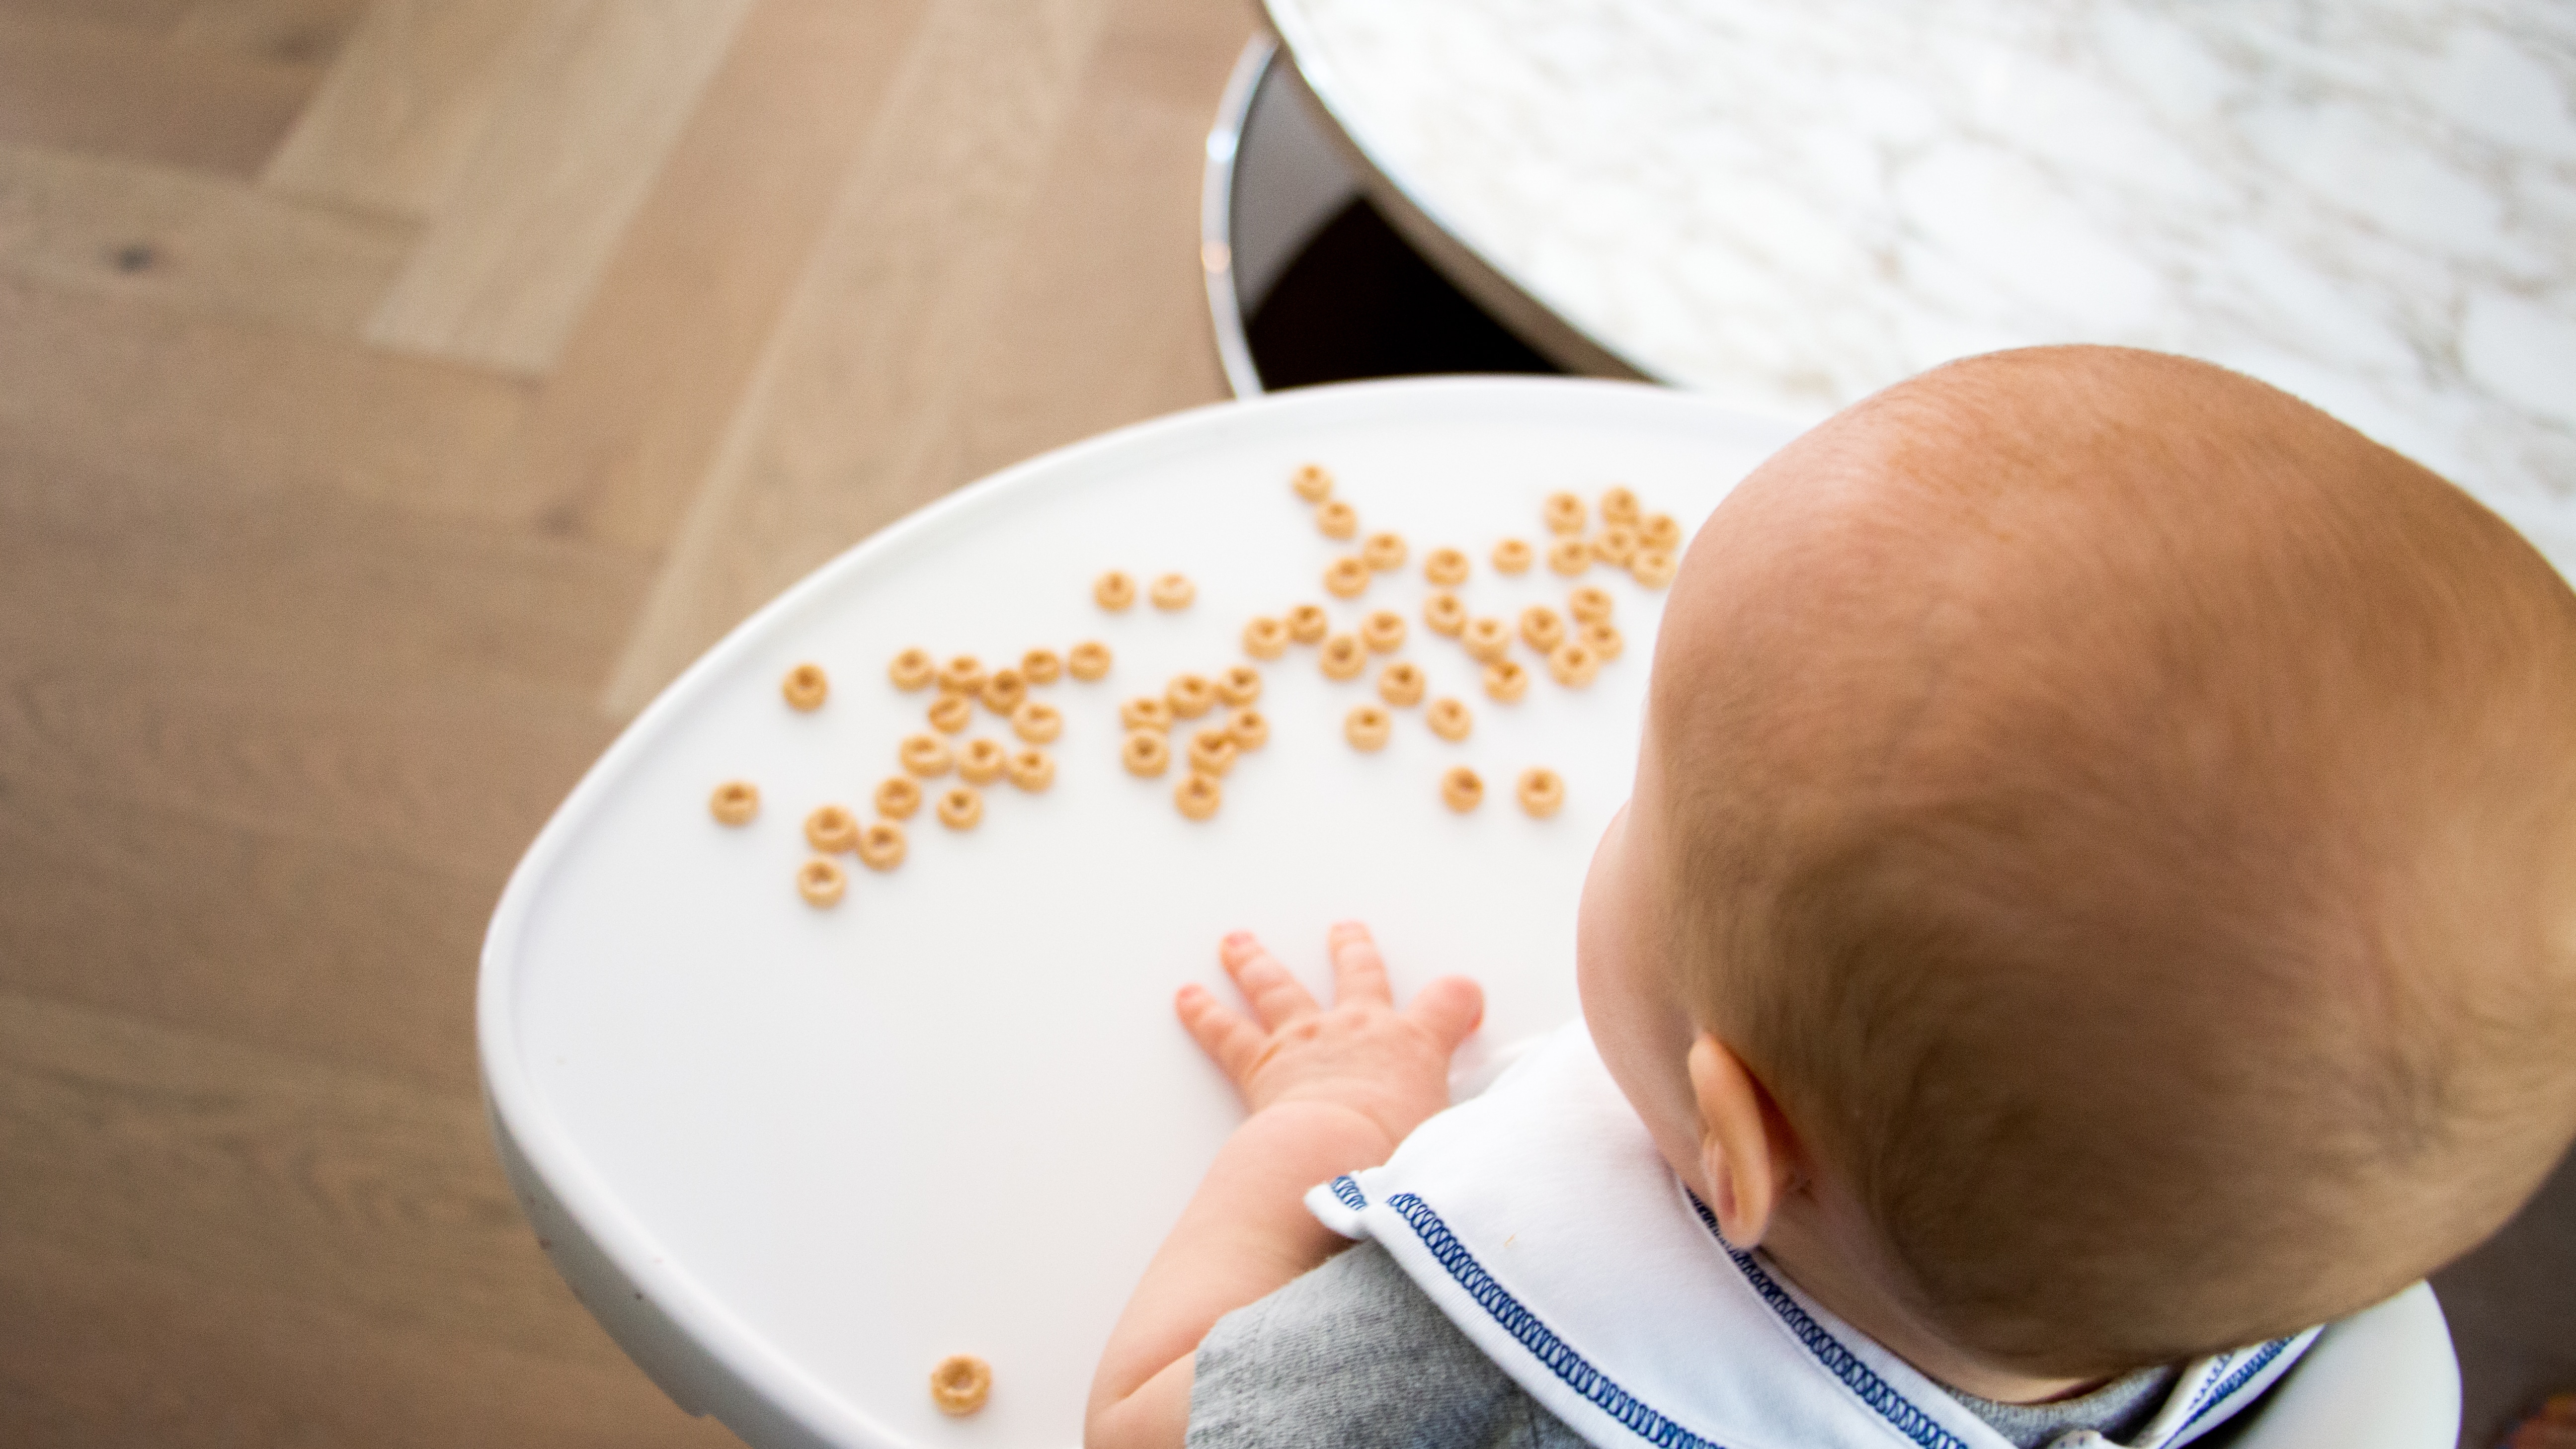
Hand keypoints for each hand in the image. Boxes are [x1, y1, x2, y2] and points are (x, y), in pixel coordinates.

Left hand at [1176, 922, 1484, 1150]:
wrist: (1332, 1160)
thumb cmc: (1392, 1161)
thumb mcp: (1447, 1145)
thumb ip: (1457, 1140)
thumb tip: (1468, 1162)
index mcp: (1413, 1046)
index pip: (1449, 1001)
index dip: (1461, 1000)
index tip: (1464, 1006)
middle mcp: (1359, 1029)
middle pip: (1359, 971)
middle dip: (1353, 949)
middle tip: (1344, 931)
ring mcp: (1306, 1039)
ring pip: (1278, 986)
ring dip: (1256, 961)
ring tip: (1238, 943)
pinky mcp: (1261, 1064)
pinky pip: (1226, 1031)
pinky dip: (1203, 1013)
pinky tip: (1187, 998)